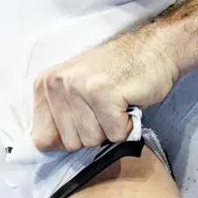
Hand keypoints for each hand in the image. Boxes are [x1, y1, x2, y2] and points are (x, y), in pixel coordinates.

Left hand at [31, 25, 180, 150]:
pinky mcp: (103, 93)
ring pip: (93, 140)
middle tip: (107, 106)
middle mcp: (57, 83)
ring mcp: (79, 86)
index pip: (43, 139)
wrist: (155, 49)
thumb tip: (50, 148)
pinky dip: (127, 125)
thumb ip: (60, 114)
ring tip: (118, 102)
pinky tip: (129, 101)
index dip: (70, 138)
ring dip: (112, 128)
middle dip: (95, 132)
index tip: (87, 119)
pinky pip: (114, 134)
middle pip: (70, 143)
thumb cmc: (119, 73)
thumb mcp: (77, 89)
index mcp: (45, 84)